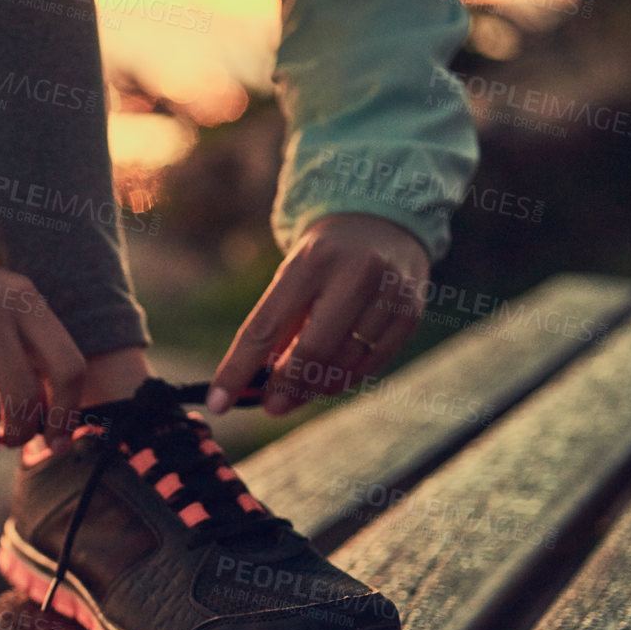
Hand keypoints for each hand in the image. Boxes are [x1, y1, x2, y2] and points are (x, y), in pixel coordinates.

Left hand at [207, 214, 428, 416]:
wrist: (383, 222)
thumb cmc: (323, 259)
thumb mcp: (293, 276)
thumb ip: (276, 326)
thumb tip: (252, 386)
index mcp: (311, 260)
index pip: (265, 326)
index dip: (239, 369)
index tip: (218, 403)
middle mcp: (356, 272)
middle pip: (312, 351)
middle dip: (285, 387)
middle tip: (270, 407)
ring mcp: (390, 293)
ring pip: (344, 363)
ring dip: (314, 388)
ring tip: (296, 394)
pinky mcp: (412, 312)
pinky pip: (372, 365)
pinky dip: (344, 381)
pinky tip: (327, 384)